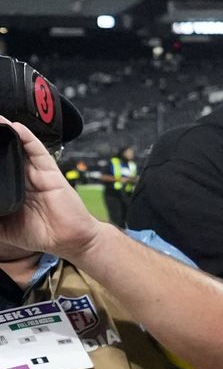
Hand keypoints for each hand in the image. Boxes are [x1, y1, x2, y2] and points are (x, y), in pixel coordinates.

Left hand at [0, 117, 99, 262]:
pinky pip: (38, 152)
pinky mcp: (49, 173)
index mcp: (11, 187)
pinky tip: (15, 127)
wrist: (69, 241)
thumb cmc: (40, 234)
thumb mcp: (5, 228)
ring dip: (5, 133)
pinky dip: (27, 138)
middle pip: (4, 153)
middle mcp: (23, 177)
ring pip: (18, 147)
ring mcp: (36, 173)